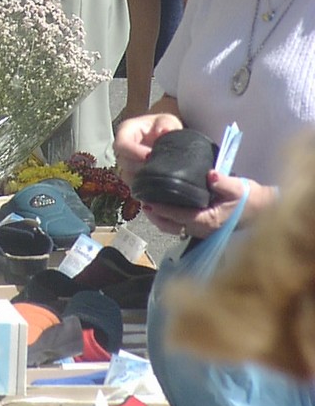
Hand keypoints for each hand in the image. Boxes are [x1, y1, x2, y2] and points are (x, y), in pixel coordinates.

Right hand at [114, 112, 182, 183]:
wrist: (164, 137)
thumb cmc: (162, 126)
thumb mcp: (167, 120)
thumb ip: (166, 124)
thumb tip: (164, 131)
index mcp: (125, 131)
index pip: (122, 144)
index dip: (134, 151)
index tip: (150, 156)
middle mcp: (121, 149)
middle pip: (124, 162)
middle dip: (140, 167)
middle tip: (157, 167)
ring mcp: (125, 164)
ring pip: (127, 176)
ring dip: (142, 177)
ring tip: (158, 175)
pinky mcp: (131, 176)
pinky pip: (134, 185)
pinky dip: (144, 185)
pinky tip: (157, 182)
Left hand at [140, 171, 272, 239]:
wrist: (262, 210)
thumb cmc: (249, 198)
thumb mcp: (238, 187)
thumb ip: (224, 182)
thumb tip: (211, 175)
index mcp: (208, 220)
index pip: (179, 215)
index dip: (162, 209)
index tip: (148, 200)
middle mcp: (202, 229)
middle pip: (172, 225)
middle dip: (156, 214)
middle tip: (142, 201)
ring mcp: (202, 231)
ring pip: (175, 228)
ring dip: (160, 218)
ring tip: (148, 205)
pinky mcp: (204, 228)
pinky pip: (180, 226)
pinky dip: (169, 219)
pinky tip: (163, 209)